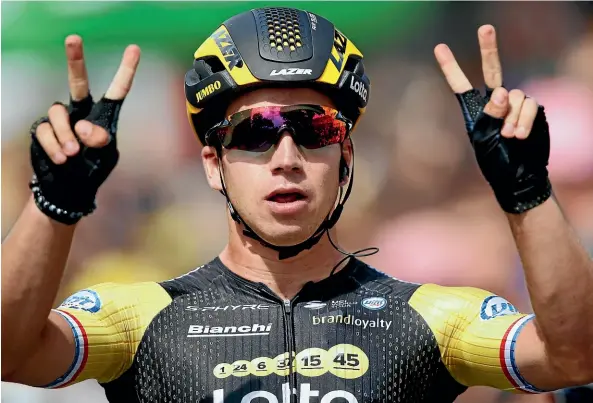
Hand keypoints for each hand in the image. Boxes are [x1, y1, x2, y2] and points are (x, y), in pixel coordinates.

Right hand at [29, 35, 140, 223]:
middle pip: (78, 83)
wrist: (69, 190)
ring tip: (72, 154)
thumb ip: (101, 141)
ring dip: (65, 134)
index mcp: (103, 117)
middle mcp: (81, 113)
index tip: (134, 49)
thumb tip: (83, 126)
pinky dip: (54, 145)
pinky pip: (45, 130)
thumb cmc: (92, 171)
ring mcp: (61, 121)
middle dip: (75, 60)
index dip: (126, 71)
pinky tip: (62, 158)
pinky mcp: (43, 130)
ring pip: (58, 112)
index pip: (117, 91)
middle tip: (74, 39)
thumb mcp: (104, 157)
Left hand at [434, 25, 551, 213]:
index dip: (450, 67)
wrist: (519, 176)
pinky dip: (524, 121)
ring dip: (512, 118)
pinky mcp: (533, 110)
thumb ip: (490, 115)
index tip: (439, 48)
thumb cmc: (496, 161)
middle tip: (484, 28)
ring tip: (509, 137)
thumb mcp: (484, 139)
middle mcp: (495, 103)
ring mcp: (515, 105)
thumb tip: (503, 90)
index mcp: (475, 111)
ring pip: (515, 95)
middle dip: (489, 49)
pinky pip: (529, 105)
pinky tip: (520, 136)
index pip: (460, 85)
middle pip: (492, 71)